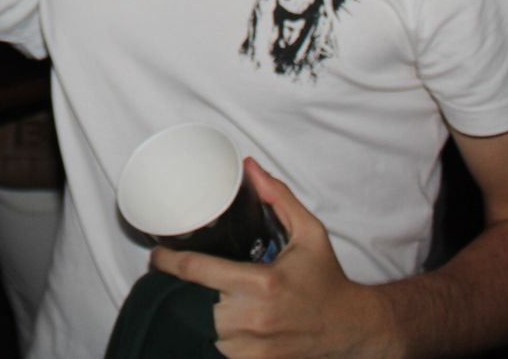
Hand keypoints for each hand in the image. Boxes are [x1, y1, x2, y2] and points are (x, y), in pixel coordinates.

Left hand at [151, 159, 395, 358]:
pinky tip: (220, 322)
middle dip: (184, 289)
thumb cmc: (326, 278)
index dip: (168, 262)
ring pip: (203, 328)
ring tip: (205, 299)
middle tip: (184, 277)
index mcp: (262, 283)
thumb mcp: (309, 232)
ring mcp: (253, 347)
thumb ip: (278, 198)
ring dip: (198, 314)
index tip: (157, 255)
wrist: (350, 327)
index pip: (197, 270)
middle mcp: (253, 317)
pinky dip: (215, 336)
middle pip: (194, 301)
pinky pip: (219, 350)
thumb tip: (250, 167)